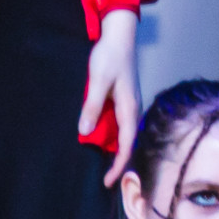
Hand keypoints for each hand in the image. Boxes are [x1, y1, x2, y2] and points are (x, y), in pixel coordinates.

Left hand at [80, 11, 140, 184]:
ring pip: (124, 134)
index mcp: (129, 107)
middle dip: (118, 162)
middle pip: (128, 142)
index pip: (126, 144)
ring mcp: (129, 104)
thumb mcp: (98, 81)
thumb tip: (85, 132)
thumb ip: (92, 106)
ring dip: (115, 150)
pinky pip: (120, 124)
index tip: (108, 181)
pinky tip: (102, 140)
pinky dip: (113, 137)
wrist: (119, 36)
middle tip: (105, 180)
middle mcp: (132, 109)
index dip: (118, 164)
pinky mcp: (124, 99)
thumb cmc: (109, 57)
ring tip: (102, 165)